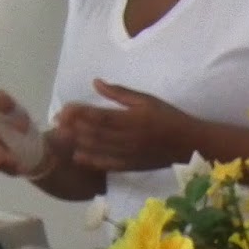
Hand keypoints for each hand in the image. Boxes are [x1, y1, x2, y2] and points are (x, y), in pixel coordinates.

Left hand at [56, 79, 193, 172]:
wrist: (191, 144)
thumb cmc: (170, 118)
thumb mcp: (147, 100)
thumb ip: (120, 93)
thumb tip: (96, 83)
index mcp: (132, 119)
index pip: (99, 116)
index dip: (79, 113)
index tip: (65, 109)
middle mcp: (129, 138)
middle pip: (94, 133)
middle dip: (74, 127)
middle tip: (57, 122)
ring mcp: (130, 154)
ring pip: (99, 149)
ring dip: (78, 143)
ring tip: (63, 137)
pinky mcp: (133, 166)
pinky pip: (109, 164)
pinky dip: (93, 161)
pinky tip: (79, 156)